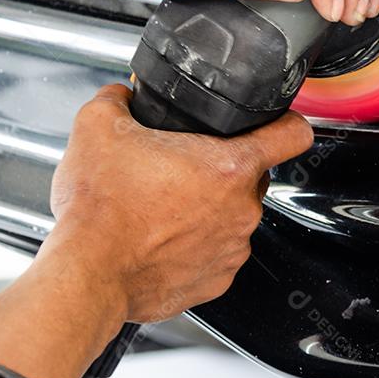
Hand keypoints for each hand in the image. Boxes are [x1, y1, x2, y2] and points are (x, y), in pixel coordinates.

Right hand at [43, 84, 311, 323]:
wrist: (84, 275)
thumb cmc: (100, 211)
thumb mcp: (98, 128)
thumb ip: (118, 99)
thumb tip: (121, 96)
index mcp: (231, 167)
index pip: (294, 134)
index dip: (285, 123)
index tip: (275, 125)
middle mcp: (242, 209)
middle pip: (253, 175)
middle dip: (222, 168)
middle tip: (180, 167)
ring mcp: (232, 248)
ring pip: (233, 215)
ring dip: (207, 209)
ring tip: (162, 207)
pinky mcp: (216, 281)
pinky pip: (216, 253)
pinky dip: (194, 246)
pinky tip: (161, 238)